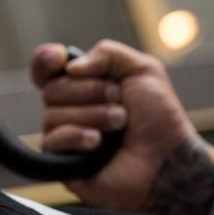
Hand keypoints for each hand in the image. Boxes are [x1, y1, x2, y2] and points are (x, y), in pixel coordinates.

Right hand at [32, 39, 213, 214]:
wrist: (169, 159)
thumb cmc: (159, 119)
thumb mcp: (143, 70)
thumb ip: (107, 53)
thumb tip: (69, 67)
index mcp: (81, 84)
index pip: (44, 67)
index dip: (44, 59)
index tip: (59, 59)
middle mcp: (67, 108)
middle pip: (51, 89)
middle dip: (90, 91)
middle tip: (120, 102)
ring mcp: (63, 134)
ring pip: (52, 114)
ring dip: (94, 116)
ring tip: (119, 125)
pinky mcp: (61, 161)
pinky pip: (52, 140)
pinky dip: (78, 136)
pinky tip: (98, 143)